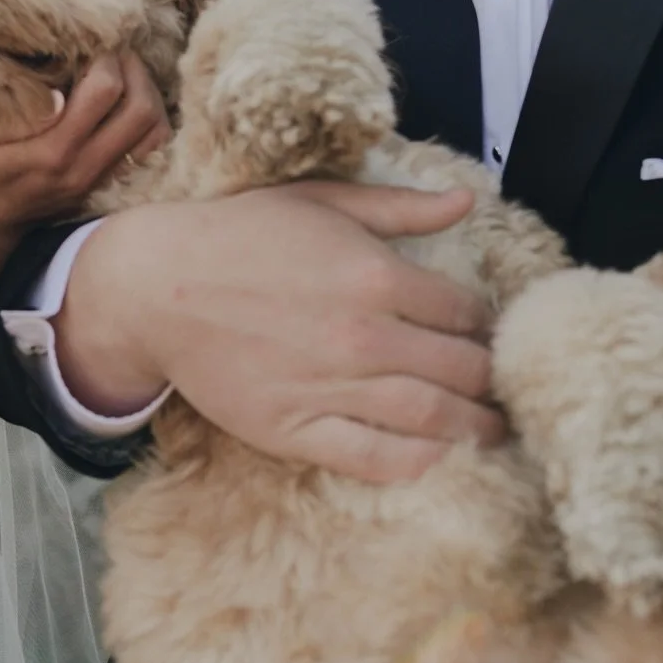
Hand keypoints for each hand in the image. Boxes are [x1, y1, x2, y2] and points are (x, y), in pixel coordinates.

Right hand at [0, 52, 168, 239]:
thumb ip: (14, 111)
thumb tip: (60, 93)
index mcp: (52, 152)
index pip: (105, 91)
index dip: (106, 57)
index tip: (93, 41)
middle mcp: (85, 168)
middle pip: (142, 109)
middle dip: (134, 69)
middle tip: (116, 50)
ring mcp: (102, 180)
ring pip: (156, 131)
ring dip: (148, 92)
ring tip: (125, 72)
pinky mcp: (110, 186)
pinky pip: (152, 150)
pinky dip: (150, 119)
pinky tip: (128, 99)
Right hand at [55, 180, 502, 481]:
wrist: (158, 285)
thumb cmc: (239, 234)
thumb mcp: (320, 200)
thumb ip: (398, 207)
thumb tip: (465, 202)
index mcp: (377, 275)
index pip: (466, 314)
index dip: (488, 326)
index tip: (491, 336)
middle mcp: (364, 336)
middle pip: (462, 370)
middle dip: (493, 381)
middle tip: (505, 389)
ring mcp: (331, 387)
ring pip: (431, 418)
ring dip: (474, 427)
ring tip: (493, 430)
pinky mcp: (295, 428)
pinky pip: (374, 458)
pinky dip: (417, 462)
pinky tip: (437, 457)